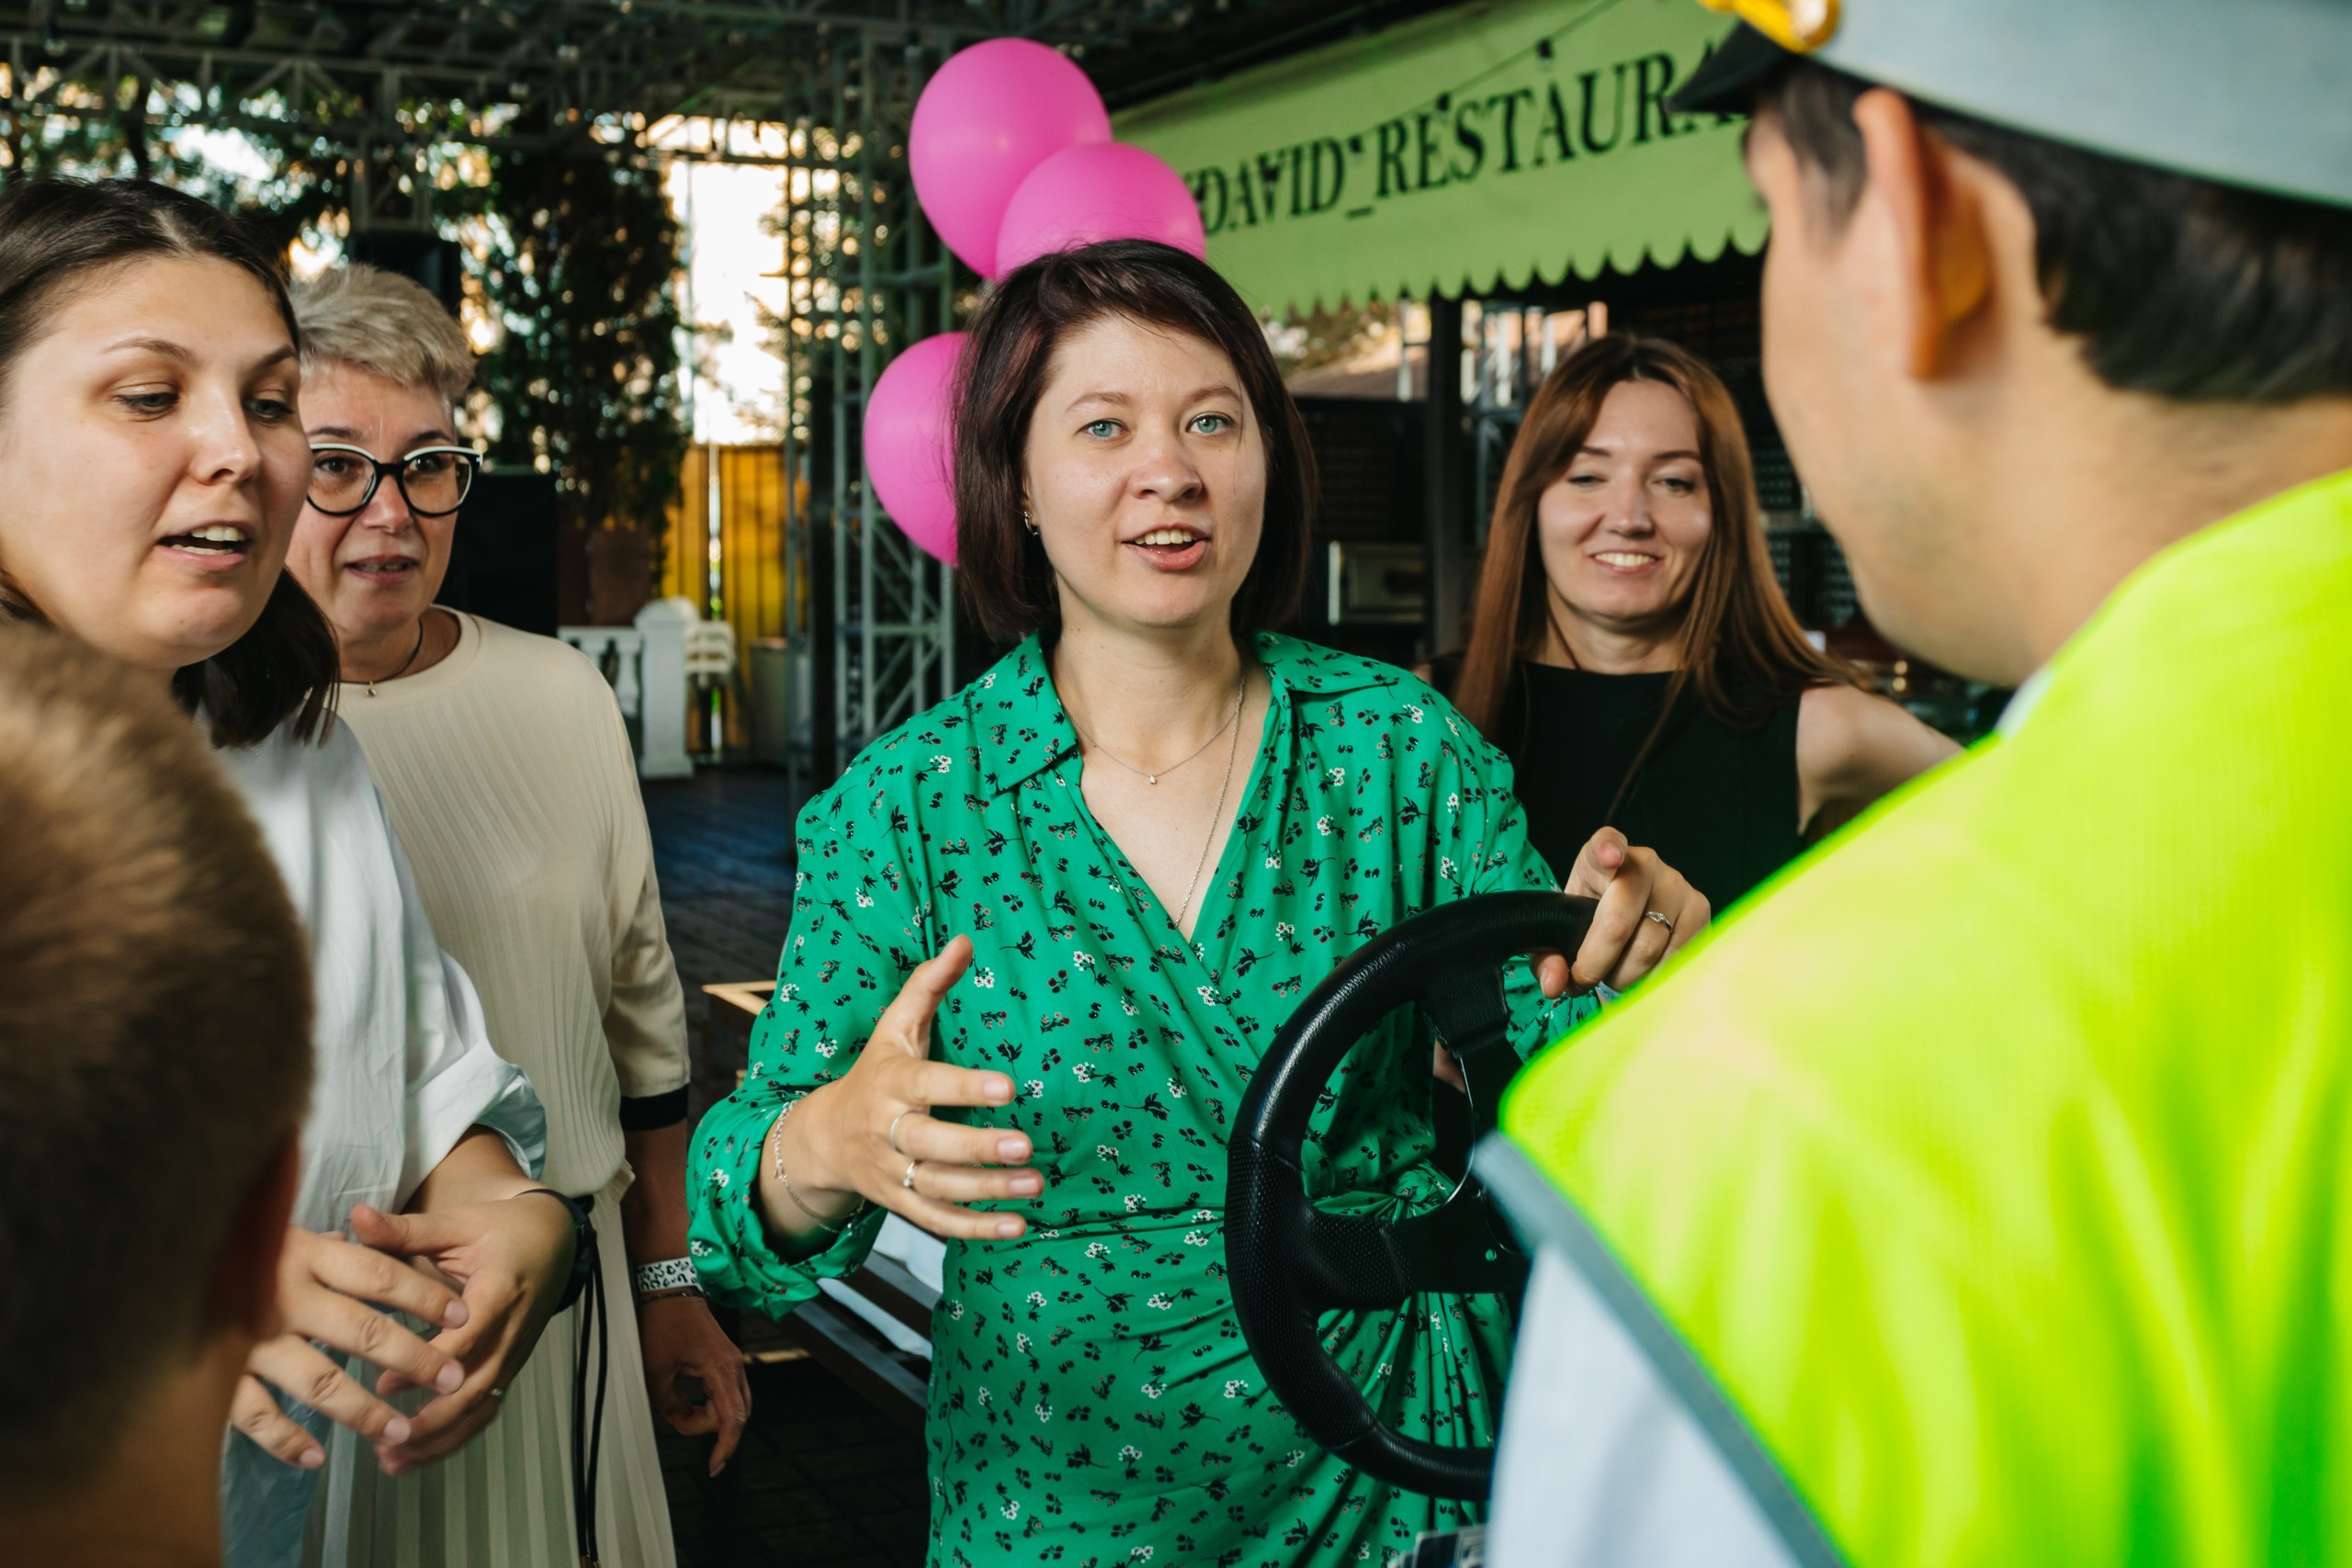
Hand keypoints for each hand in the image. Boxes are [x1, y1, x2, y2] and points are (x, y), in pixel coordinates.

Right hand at [229, 1225, 470, 1468]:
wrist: (152, 1259)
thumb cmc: (228, 1247)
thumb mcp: (279, 1231)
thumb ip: (325, 1245)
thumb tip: (368, 1237)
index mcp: (302, 1253)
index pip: (379, 1275)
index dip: (424, 1296)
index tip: (462, 1315)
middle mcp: (280, 1295)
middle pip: (362, 1330)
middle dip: (414, 1357)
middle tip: (451, 1378)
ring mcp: (248, 1339)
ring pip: (320, 1381)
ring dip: (364, 1410)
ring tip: (401, 1427)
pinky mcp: (214, 1376)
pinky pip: (257, 1415)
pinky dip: (287, 1440)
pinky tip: (316, 1457)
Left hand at [346, 1195, 573, 1474]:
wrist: (553, 1239)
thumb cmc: (500, 1228)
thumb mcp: (456, 1222)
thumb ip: (405, 1229)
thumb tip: (356, 1216)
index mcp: (500, 1290)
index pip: (469, 1335)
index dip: (428, 1363)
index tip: (384, 1383)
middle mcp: (512, 1329)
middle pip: (477, 1386)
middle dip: (432, 1420)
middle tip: (383, 1437)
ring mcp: (514, 1353)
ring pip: (482, 1408)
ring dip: (440, 1440)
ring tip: (393, 1461)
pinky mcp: (510, 1366)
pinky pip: (486, 1410)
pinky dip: (454, 1438)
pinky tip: (417, 1455)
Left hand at [638, 1294, 750, 1474]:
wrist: (672, 1293)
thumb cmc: (662, 1327)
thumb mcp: (656, 1373)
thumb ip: (671, 1405)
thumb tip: (682, 1420)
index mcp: (720, 1370)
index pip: (732, 1419)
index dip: (725, 1447)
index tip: (714, 1467)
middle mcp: (735, 1367)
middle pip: (738, 1415)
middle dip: (713, 1431)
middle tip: (682, 1426)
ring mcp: (734, 1363)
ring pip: (735, 1405)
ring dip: (711, 1418)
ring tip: (682, 1413)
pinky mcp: (727, 1360)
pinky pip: (728, 1393)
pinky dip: (713, 1406)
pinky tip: (691, 1404)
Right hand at [767, 935, 1042, 1243]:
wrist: (822, 1138)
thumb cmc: (876, 1072)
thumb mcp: (896, 1028)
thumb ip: (928, 986)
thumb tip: (965, 940)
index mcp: (890, 1083)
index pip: (927, 1084)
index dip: (965, 1088)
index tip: (1008, 1087)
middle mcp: (888, 1131)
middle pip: (931, 1145)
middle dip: (977, 1148)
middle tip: (1026, 1145)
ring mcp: (892, 1172)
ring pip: (939, 1188)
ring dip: (987, 1191)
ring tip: (1035, 1183)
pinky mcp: (900, 1203)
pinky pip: (937, 1222)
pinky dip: (975, 1228)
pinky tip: (1016, 1225)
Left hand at [1541, 827, 1709, 993]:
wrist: (1631, 919)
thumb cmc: (1590, 922)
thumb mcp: (1561, 934)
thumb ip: (1547, 958)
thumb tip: (1554, 983)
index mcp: (1598, 858)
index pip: (1605, 845)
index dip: (1607, 849)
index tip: (1608, 856)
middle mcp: (1643, 863)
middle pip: (1619, 923)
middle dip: (1598, 964)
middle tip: (1588, 979)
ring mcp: (1676, 883)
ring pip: (1649, 949)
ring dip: (1627, 976)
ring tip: (1617, 973)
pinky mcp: (1700, 908)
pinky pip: (1676, 958)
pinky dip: (1655, 978)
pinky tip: (1644, 972)